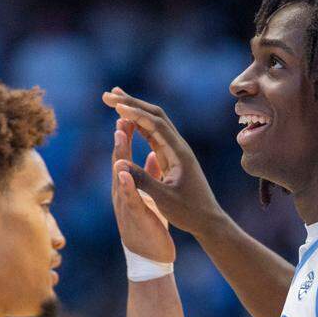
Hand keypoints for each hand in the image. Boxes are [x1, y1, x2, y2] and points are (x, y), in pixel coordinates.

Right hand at [102, 88, 224, 237]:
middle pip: (155, 116)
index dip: (135, 113)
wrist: (208, 222)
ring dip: (135, 110)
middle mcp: (178, 147)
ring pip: (154, 123)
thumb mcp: (164, 199)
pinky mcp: (171, 158)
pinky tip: (128, 121)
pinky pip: (153, 135)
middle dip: (132, 104)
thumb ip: (143, 180)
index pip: (156, 124)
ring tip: (115, 101)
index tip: (115, 105)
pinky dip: (139, 125)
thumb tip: (119, 164)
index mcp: (178, 153)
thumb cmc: (189, 213)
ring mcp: (175, 151)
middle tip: (109, 94)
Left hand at [111, 120, 173, 262]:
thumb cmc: (146, 241)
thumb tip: (121, 169)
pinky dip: (148, 163)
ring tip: (133, 127)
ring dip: (132, 145)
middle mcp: (125, 192)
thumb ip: (130, 192)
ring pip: (131, 165)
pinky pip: (145, 177)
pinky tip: (154, 156)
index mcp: (124, 193)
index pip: (120, 161)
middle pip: (122, 159)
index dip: (121, 141)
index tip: (121, 120)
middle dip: (123, 137)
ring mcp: (134, 197)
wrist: (149, 263)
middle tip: (123, 114)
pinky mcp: (144, 202)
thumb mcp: (139, 216)